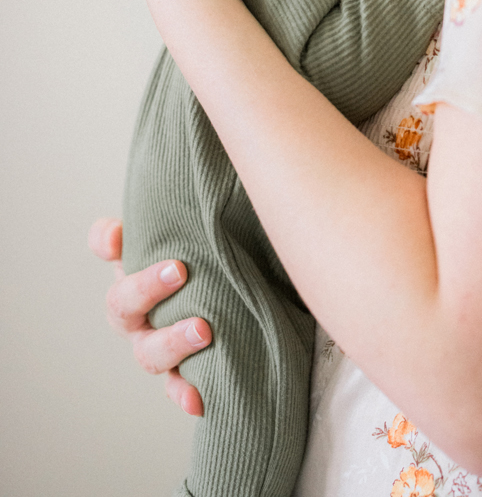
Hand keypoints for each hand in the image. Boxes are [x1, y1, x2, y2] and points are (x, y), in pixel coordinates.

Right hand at [88, 218, 210, 415]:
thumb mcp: (175, 235)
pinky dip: (183, 395)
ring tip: (203, 330)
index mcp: (130, 280)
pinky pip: (175, 388)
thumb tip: (113, 234)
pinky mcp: (181, 373)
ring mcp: (157, 347)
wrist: (227, 285)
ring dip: (172, 343)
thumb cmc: (195, 257)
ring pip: (150, 353)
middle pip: (124, 309)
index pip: (110, 257)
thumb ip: (148, 225)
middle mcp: (137, 317)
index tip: (165, 254)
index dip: (115, 249)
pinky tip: (198, 400)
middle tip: (180, 271)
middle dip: (147, 291)